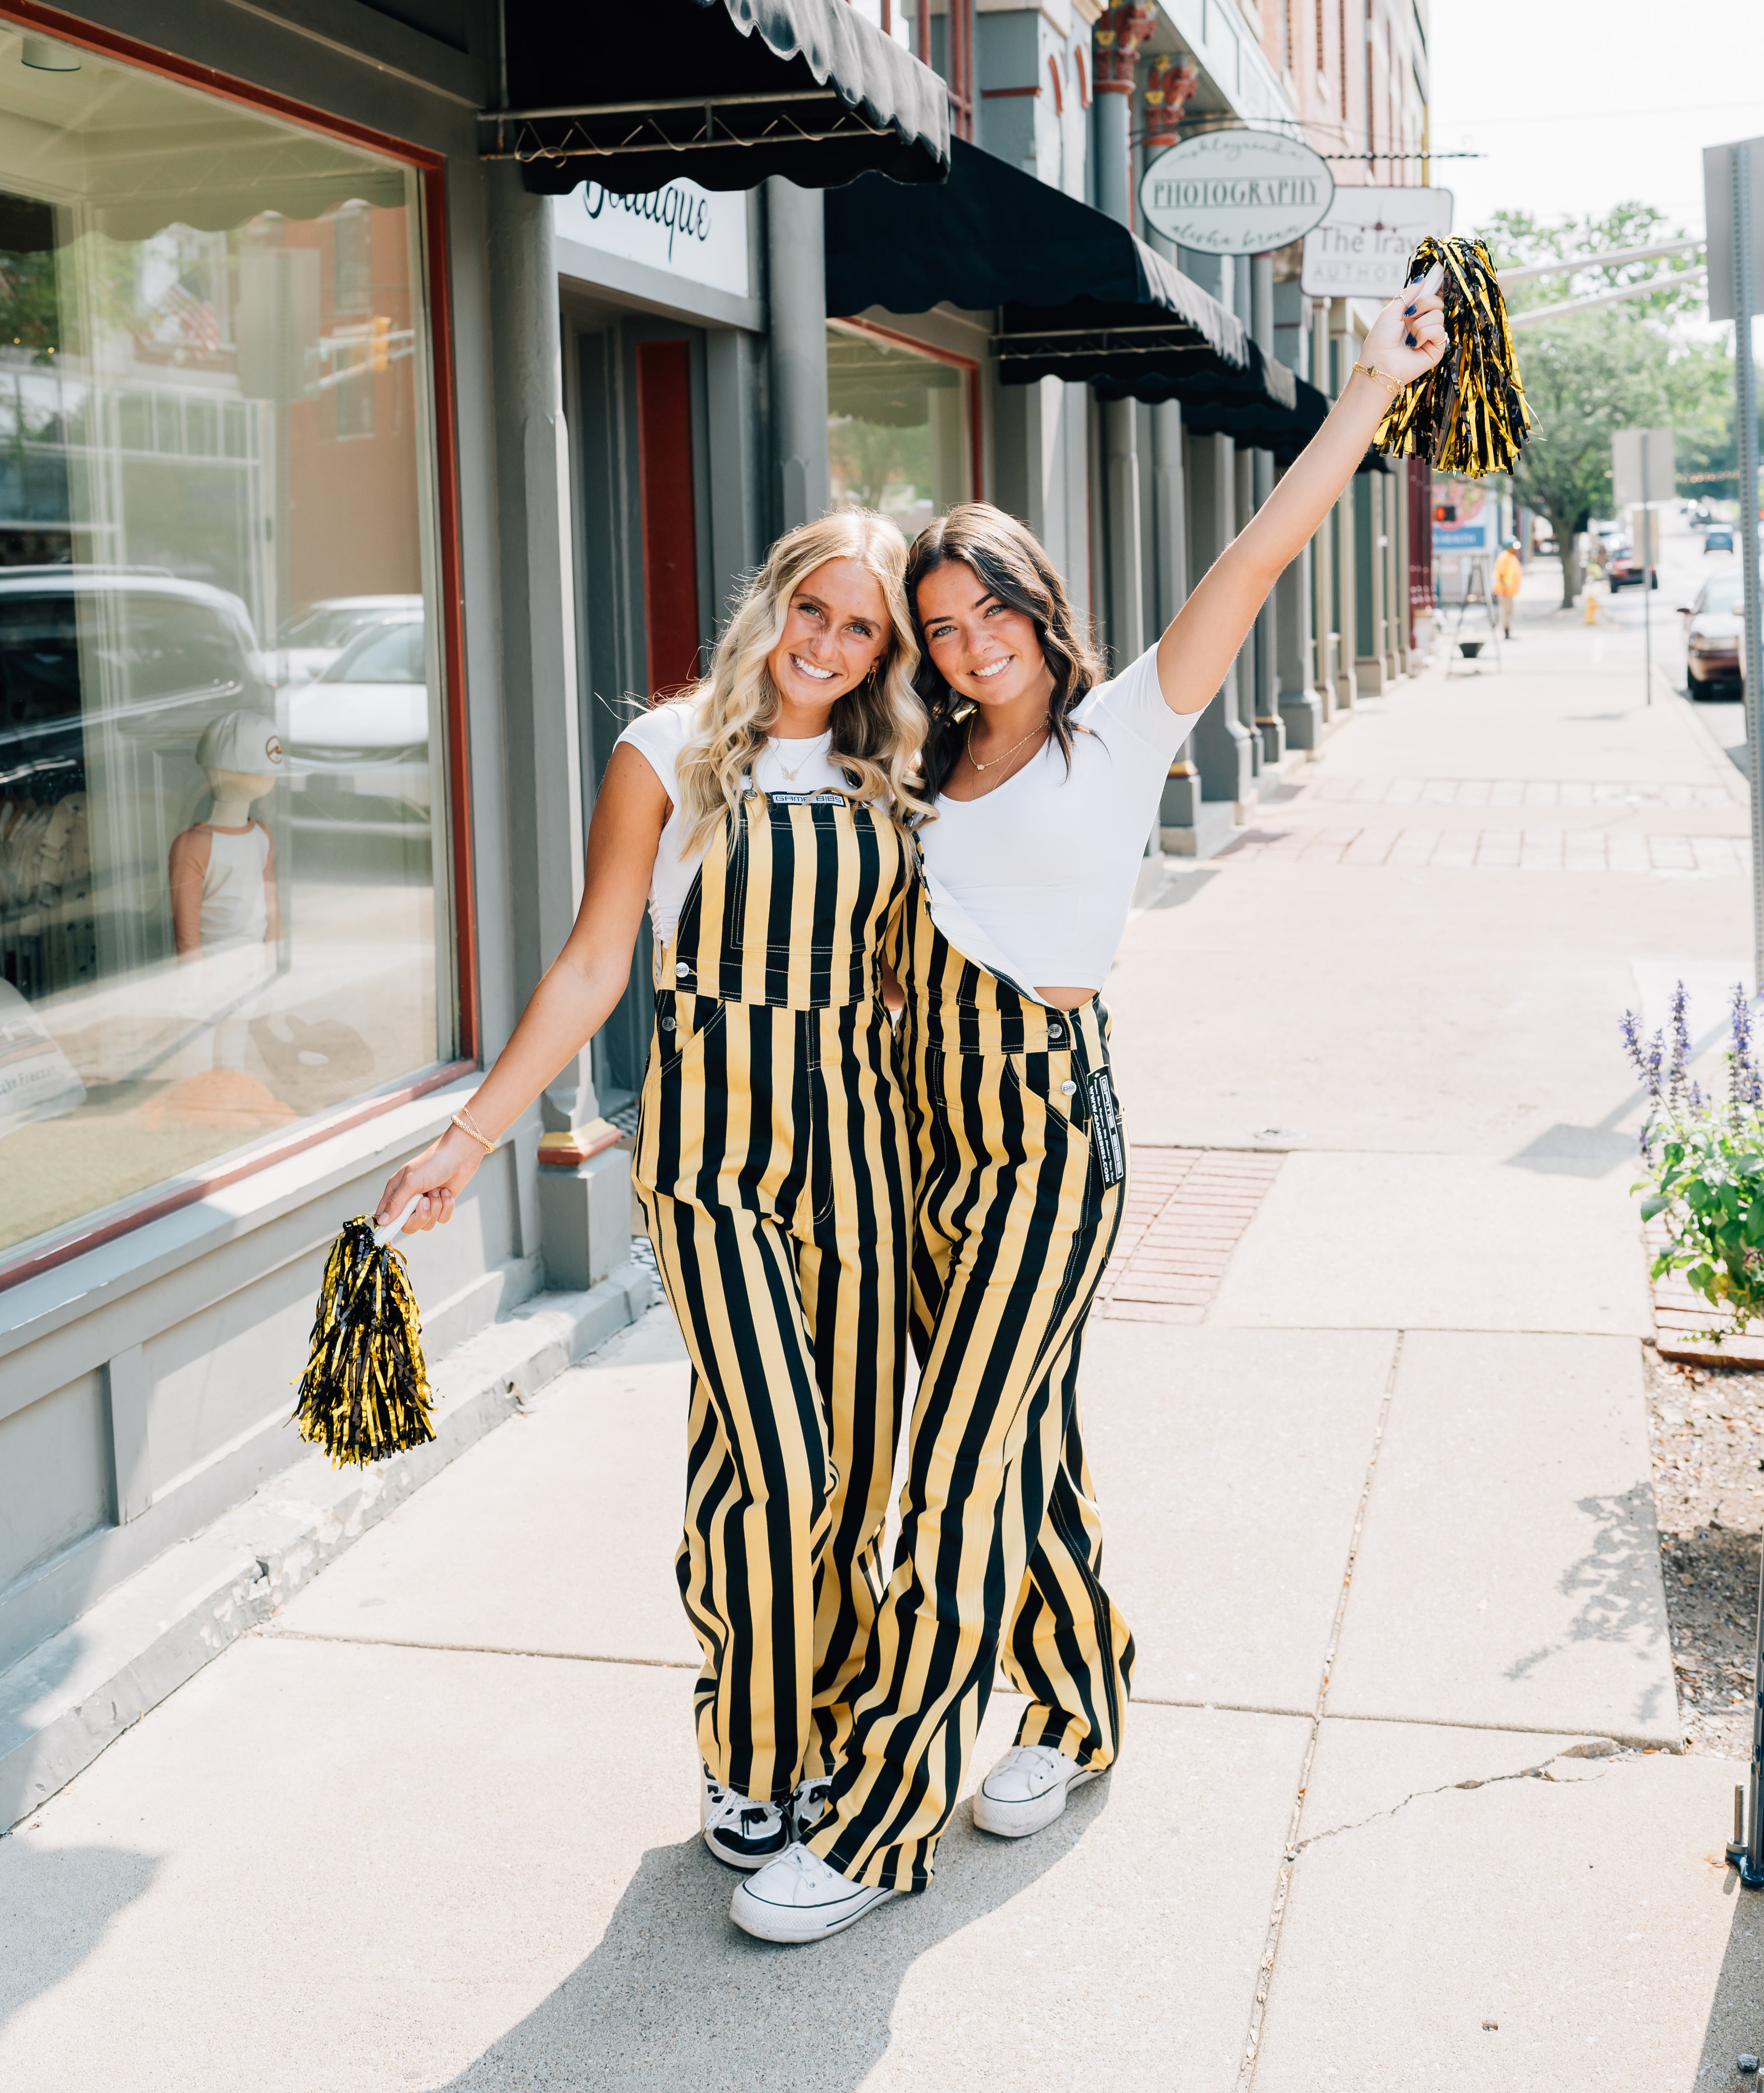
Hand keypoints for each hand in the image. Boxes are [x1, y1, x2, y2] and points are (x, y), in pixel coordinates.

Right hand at [375, 1125, 481, 1234]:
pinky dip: (446, 1207)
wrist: (459, 1156)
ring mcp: (426, 1204)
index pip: (385, 1216)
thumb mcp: (411, 1182)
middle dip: (420, 1216)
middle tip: (425, 1201)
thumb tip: (383, 1222)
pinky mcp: (441, 1205)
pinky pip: (442, 1218)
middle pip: (408, 1226)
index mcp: (396, 1192)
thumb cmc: (433, 1163)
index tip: (388, 1240)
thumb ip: (396, 1203)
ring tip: (437, 1191)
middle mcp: (409, 1200)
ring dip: (435, 1209)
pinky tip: (447, 1192)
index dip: (386, 1228)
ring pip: (427, 1224)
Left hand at [1359, 264, 1447, 391]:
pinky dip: (1425, 334)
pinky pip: (1440, 331)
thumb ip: (1407, 294)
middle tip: (1409, 314)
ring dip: (1420, 323)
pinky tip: (1414, 344)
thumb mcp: (1391, 311)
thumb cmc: (1379, 341)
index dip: (1434, 286)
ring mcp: (1430, 337)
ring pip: (1439, 315)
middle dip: (1424, 303)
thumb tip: (1422, 278)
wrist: (1379, 364)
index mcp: (1412, 314)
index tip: (1439, 272)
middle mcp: (1422, 324)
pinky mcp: (1436, 349)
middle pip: (1438, 302)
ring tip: (1408, 337)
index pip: (1430, 296)